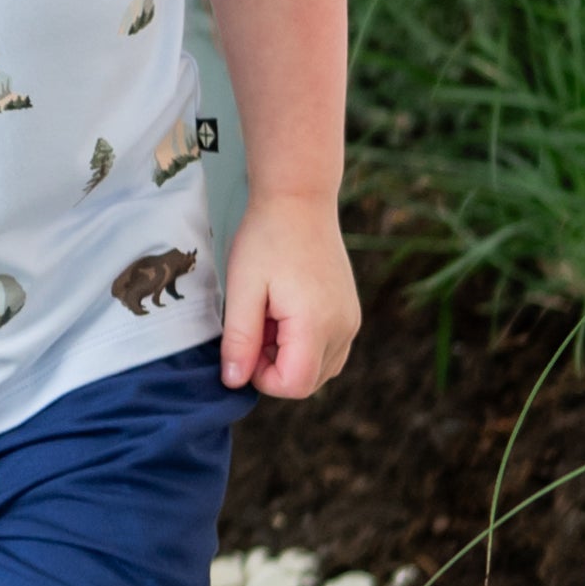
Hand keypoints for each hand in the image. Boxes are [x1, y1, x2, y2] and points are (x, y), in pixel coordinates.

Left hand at [217, 193, 359, 397]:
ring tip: (271, 314)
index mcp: (317, 324)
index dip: (262, 377)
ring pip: (319, 369)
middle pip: (307, 382)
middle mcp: (344, 328)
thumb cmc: (267, 238)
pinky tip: (285, 311)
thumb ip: (239, 340)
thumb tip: (233, 381)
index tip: (246, 343)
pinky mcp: (350, 313)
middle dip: (274, 365)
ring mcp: (351, 321)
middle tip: (257, 322)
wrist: (299, 199)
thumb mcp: (243, 289)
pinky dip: (304, 344)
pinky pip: (328, 350)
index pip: (294, 386)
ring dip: (289, 355)